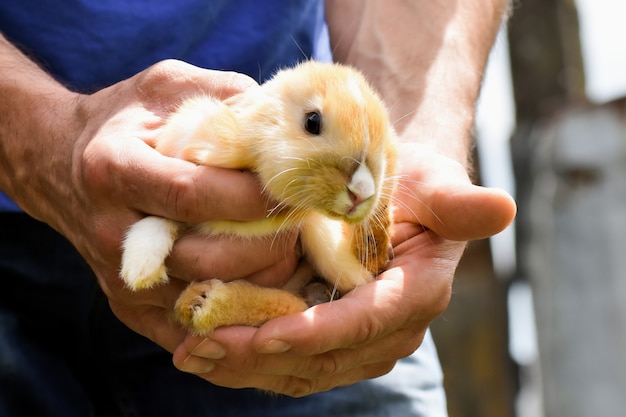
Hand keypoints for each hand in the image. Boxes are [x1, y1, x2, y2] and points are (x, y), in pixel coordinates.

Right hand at [44, 60, 299, 350]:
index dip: (253, 198)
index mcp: (115, 168)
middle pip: (205, 257)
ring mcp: (117, 275)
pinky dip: (232, 317)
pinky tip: (262, 289)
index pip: (194, 194)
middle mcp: (109, 230)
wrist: (60, 163)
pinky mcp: (126, 304)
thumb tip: (286, 120)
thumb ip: (224, 95)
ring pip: (204, 299)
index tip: (295, 190)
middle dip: (268, 246)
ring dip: (260, 282)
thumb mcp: (166, 86)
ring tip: (289, 252)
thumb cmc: (123, 120)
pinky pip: (187, 328)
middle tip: (300, 225)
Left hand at [172, 142, 515, 395]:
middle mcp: (386, 329)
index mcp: (414, 295)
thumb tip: (501, 208)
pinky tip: (202, 346)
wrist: (389, 192)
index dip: (317, 332)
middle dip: (261, 356)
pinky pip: (285, 358)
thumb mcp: (433, 184)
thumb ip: (459, 204)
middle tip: (202, 346)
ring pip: (297, 368)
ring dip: (242, 365)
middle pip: (322, 357)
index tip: (266, 334)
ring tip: (189, 353)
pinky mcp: (326, 336)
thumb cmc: (408, 182)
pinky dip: (244, 356)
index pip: (364, 323)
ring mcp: (353, 338)